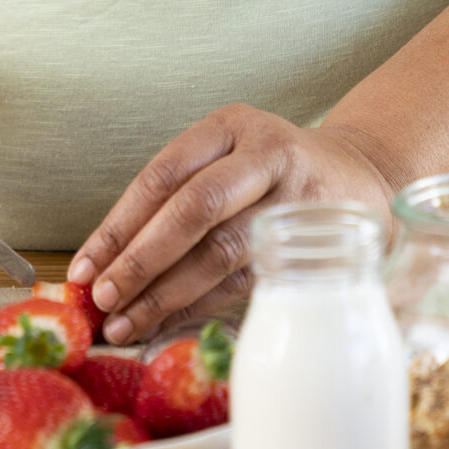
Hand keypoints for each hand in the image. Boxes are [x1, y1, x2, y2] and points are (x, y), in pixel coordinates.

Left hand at [68, 105, 394, 342]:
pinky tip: (170, 322)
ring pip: (221, 250)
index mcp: (231, 126)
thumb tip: (101, 264)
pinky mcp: (315, 240)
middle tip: (105, 300)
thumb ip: (175, 197)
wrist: (362, 176)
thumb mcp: (229, 156)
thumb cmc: (272, 174)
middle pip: (194, 208)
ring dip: (167, 294)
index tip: (86, 268)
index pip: (163, 175)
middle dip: (142, 261)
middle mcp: (266, 154)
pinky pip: (247, 279)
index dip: (118, 225)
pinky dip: (202, 305)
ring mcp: (296, 196)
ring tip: (127, 322)